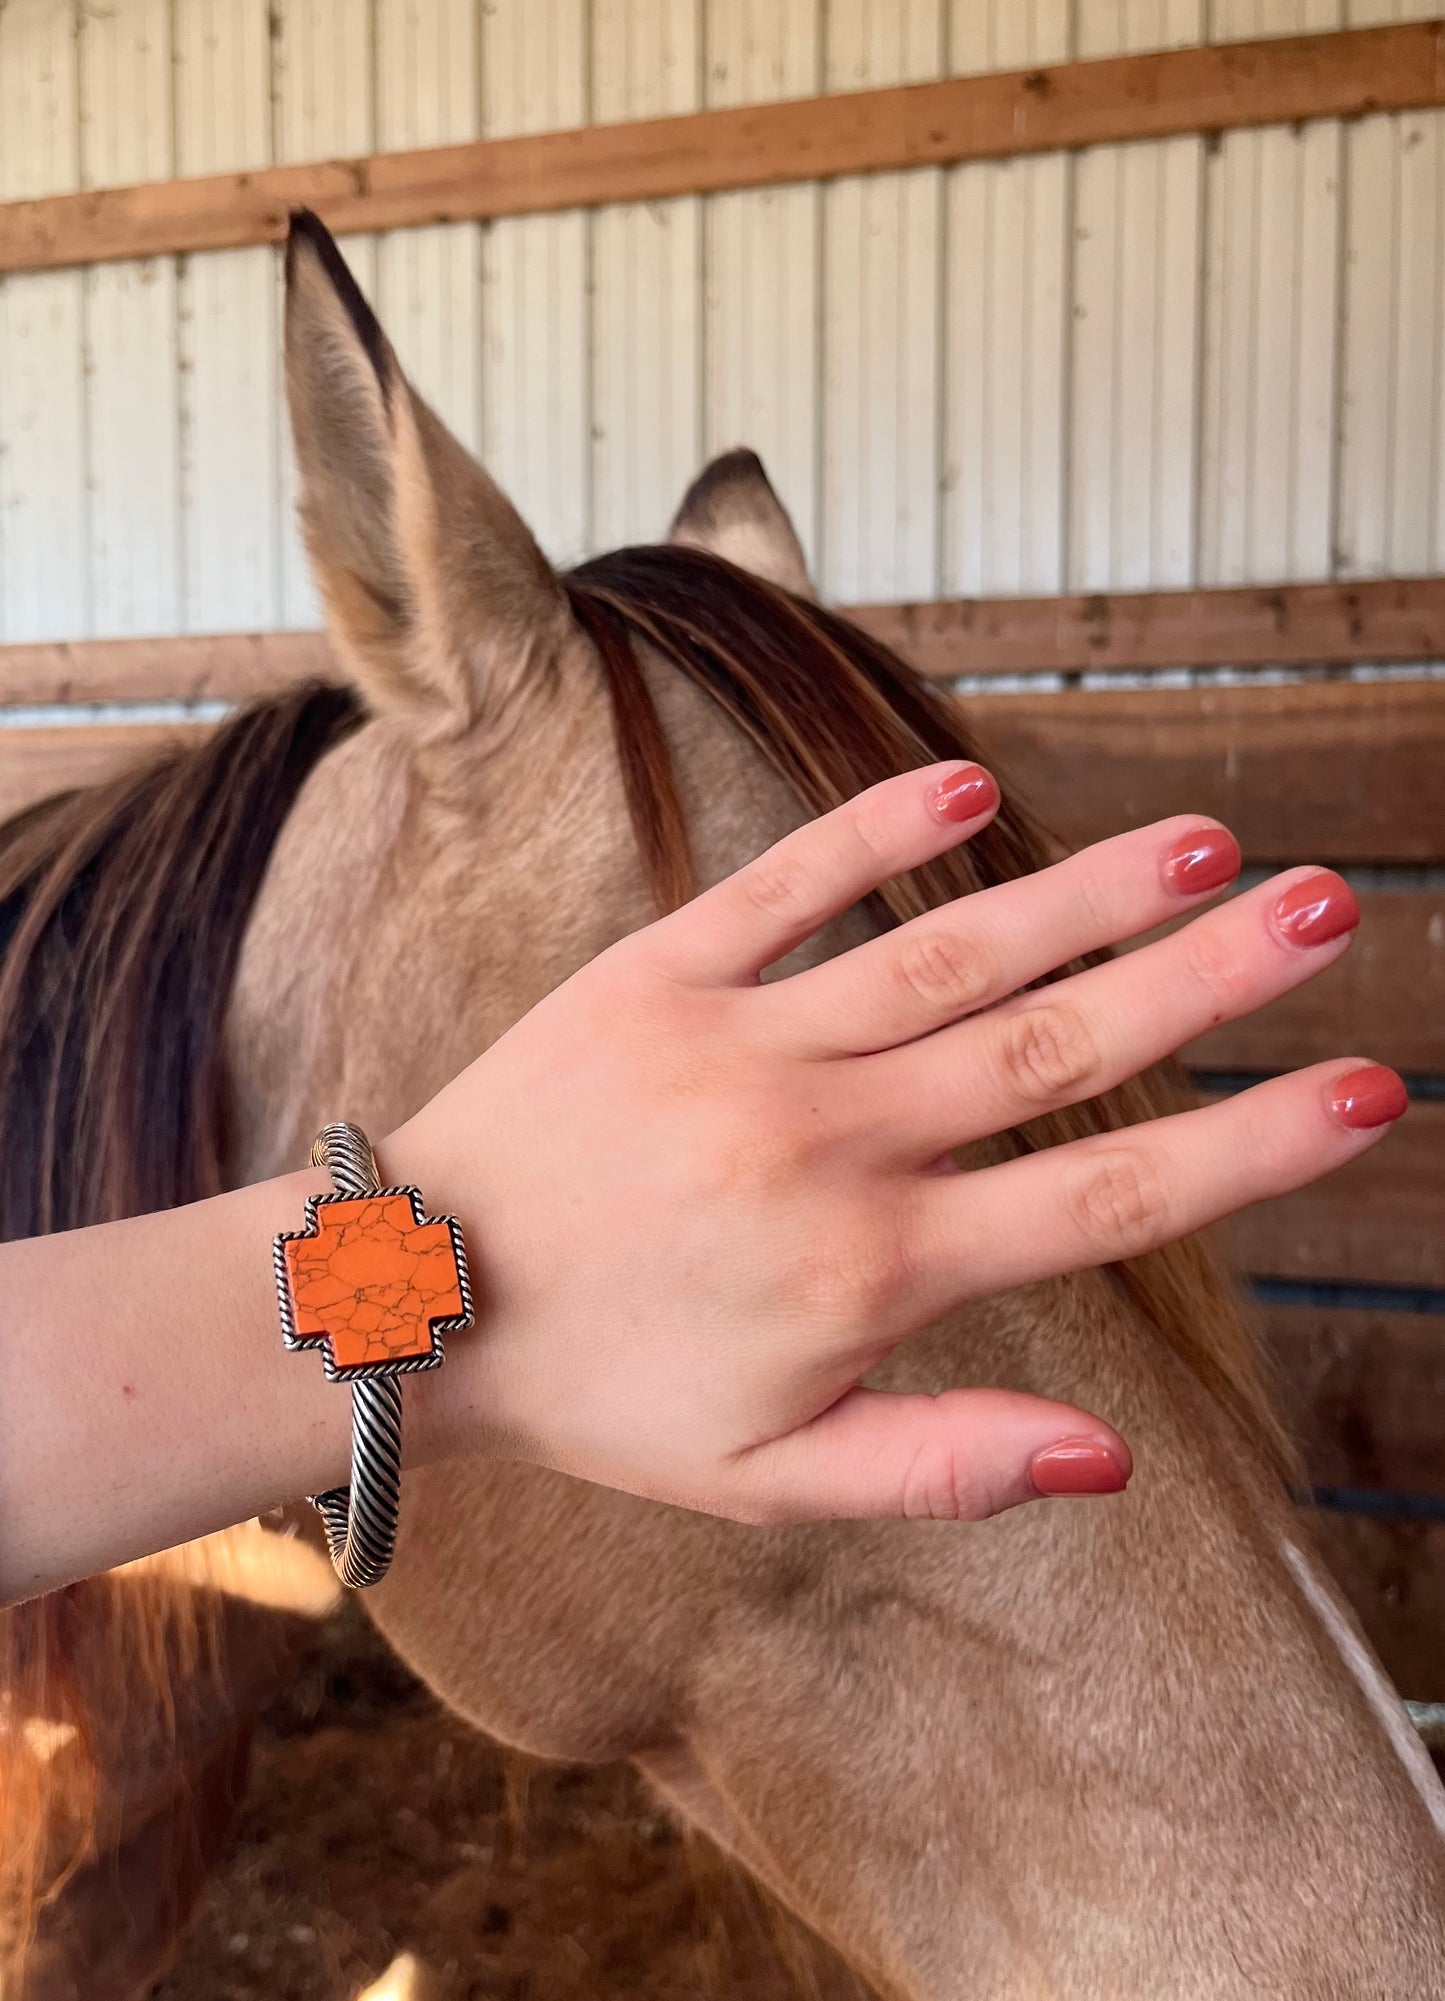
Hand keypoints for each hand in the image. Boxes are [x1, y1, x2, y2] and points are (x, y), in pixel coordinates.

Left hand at [392, 762, 1398, 1525]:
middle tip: (1326, 910)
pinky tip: (970, 785)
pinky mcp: (656, 973)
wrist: (407, 1306)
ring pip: (943, 956)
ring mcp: (741, 1045)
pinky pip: (781, 887)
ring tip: (1203, 841)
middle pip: (1050, 1049)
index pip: (1098, 1198)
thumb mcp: (770, 1474)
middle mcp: (826, 1142)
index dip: (1245, 1150)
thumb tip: (1113, 1460)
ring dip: (1081, 893)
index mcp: (870, 1268)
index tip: (1362, 1093)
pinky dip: (872, 832)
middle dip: (1204, 982)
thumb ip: (942, 1464)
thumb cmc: (602, 1392)